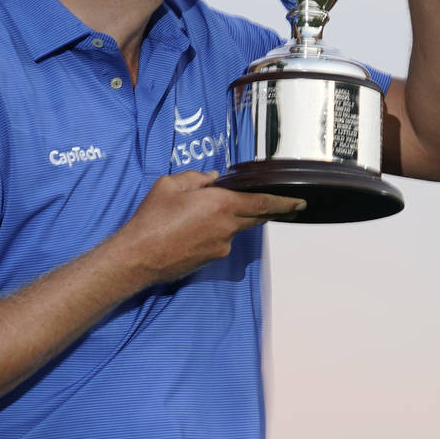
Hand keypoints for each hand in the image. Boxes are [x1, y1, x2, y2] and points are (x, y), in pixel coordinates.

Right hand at [113, 170, 304, 284]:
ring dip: (228, 219)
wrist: (138, 257)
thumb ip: (197, 178)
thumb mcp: (170, 185)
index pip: (262, 203)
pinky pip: (220, 241)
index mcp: (221, 205)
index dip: (283, 202)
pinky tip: (192, 230)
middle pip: (255, 217)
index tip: (300, 202)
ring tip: (199, 214)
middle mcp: (227, 228)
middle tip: (278, 205)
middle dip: (266, 210)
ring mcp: (221, 247)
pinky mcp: (211, 260)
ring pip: (234, 228)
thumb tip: (212, 179)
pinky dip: (215, 232)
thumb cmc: (152, 218)